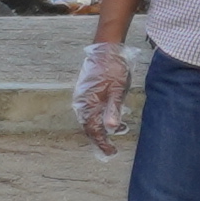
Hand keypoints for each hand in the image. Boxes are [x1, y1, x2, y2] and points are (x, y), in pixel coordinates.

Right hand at [73, 25, 131, 151]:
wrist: (106, 49)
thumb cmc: (113, 68)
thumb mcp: (117, 90)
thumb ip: (113, 110)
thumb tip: (110, 129)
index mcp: (89, 104)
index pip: (93, 130)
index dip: (102, 143)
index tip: (111, 152)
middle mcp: (82, 102)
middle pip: (88, 127)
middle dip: (99, 138)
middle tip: (110, 148)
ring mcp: (82, 96)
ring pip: (88, 118)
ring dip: (99, 128)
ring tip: (114, 132)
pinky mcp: (85, 91)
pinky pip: (89, 110)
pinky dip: (97, 117)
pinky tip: (107, 116)